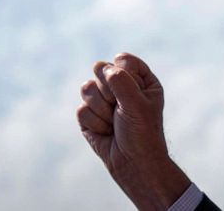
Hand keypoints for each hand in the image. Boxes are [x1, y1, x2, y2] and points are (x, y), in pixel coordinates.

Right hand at [77, 53, 190, 210]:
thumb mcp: (137, 103)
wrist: (132, 163)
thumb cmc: (142, 132)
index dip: (122, 74)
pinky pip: (81, 109)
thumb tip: (102, 67)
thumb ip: (121, 81)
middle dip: (108, 92)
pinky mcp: (89, 115)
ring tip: (113, 122)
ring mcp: (103, 100)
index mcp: (140, 79)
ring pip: (86, 88)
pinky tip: (106, 132)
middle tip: (120, 109)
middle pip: (101, 69)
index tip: (133, 93)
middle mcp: (121, 86)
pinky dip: (94, 123)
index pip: (123, 60)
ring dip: (100, 110)